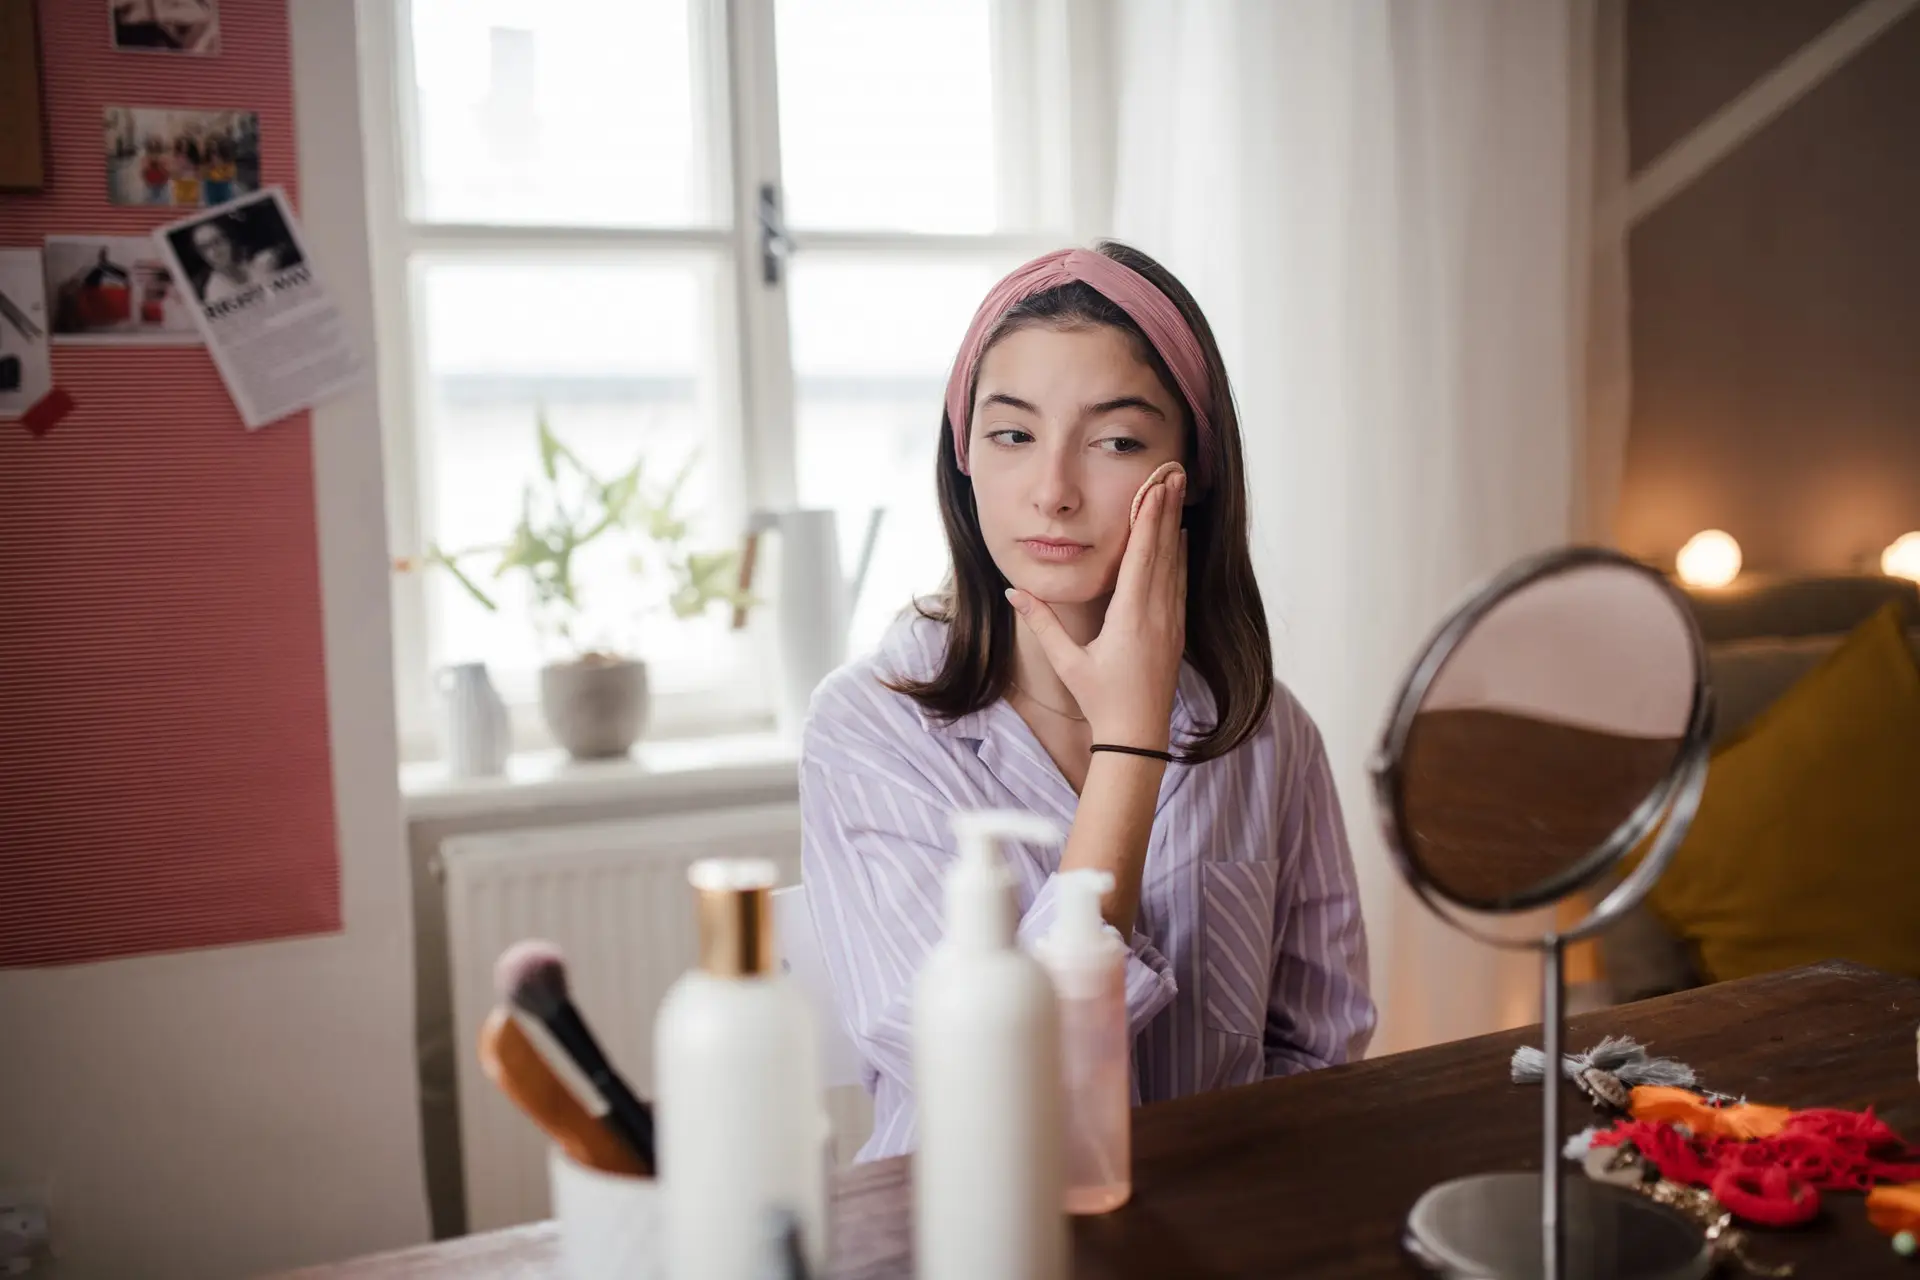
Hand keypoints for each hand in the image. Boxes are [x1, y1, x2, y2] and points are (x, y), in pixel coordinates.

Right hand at [1007, 472, 1187, 749]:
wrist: (1138, 737)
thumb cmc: (1102, 700)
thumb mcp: (1068, 662)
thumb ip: (1041, 623)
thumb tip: (1013, 591)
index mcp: (1132, 617)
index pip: (1142, 556)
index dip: (1148, 518)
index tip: (1155, 487)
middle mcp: (1157, 614)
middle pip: (1164, 551)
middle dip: (1167, 510)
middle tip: (1174, 473)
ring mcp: (1171, 622)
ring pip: (1176, 564)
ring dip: (1175, 527)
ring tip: (1178, 493)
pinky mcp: (1176, 632)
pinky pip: (1180, 583)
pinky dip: (1179, 556)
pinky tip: (1180, 539)